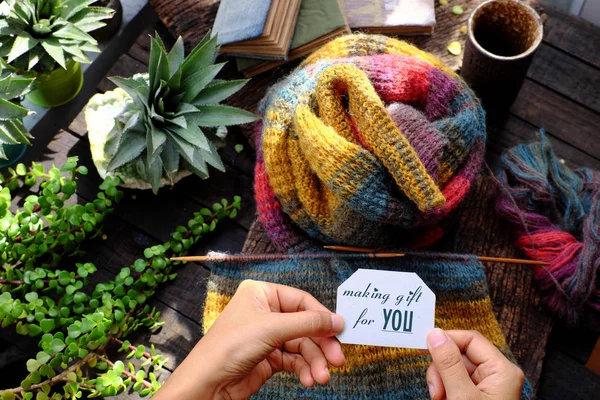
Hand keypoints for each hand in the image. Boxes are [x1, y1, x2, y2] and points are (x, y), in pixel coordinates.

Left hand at [154, 280, 344, 399]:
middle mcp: (265, 312)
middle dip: (321, 345)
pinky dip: (304, 370)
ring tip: (321, 377)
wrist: (207, 384)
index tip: (341, 332)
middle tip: (337, 360)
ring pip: (302, 346)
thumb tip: (338, 320)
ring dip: (314, 362)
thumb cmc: (229, 347)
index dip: (322, 317)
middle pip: (305, 325)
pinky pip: (294, 360)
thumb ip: (308, 323)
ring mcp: (267, 336)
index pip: (302, 301)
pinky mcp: (268, 358)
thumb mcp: (272, 329)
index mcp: (262, 294)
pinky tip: (308, 380)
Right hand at [426, 329, 524, 399]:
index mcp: (502, 370)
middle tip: (436, 391)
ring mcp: (487, 386)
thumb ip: (448, 364)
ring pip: (453, 369)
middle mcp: (497, 375)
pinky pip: (454, 382)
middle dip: (442, 371)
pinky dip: (445, 391)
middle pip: (459, 355)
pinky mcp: (477, 395)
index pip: (470, 339)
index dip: (446, 340)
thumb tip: (435, 334)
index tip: (425, 346)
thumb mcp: (461, 395)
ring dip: (441, 383)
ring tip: (439, 399)